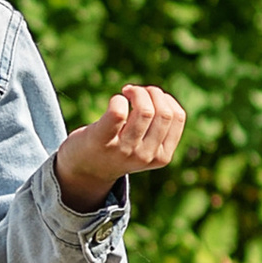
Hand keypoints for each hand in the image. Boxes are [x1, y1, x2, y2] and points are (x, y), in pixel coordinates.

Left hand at [54, 83, 185, 207]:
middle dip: (151, 92)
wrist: (84, 170)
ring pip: (145, 111)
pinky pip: (117, 112)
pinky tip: (115, 101)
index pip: (177, 117)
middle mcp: (145, 156)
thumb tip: (158, 95)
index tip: (150, 97)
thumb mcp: (145, 145)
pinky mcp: (102, 141)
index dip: (165, 99)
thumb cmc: (118, 149)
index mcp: (162, 156)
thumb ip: (158, 128)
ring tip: (126, 92)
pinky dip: (118, 99)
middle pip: (163, 113)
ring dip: (136, 92)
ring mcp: (124, 150)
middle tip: (135, 92)